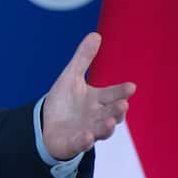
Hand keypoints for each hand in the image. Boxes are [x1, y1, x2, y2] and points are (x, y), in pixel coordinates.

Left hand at [41, 32, 135, 159]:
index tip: (131, 87)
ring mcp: (87, 131)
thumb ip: (83, 58)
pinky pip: (81, 143)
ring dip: (106, 127)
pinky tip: (86, 137)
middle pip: (111, 113)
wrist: (47, 125)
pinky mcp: (73, 143)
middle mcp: (97, 117)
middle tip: (123, 105)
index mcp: (98, 100)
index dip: (121, 91)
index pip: (113, 94)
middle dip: (117, 110)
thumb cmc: (64, 102)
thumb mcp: (71, 77)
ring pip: (100, 130)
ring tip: (111, 122)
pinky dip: (84, 141)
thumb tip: (95, 34)